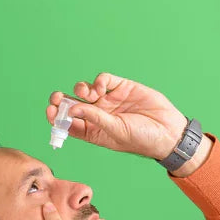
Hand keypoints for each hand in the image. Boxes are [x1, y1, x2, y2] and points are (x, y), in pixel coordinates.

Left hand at [46, 72, 188, 158]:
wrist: (168, 131)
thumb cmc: (142, 139)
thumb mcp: (115, 132)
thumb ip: (94, 119)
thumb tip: (71, 109)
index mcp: (93, 131)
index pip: (68, 123)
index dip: (56, 116)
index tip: (51, 111)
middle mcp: (98, 115)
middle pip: (72, 104)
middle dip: (62, 99)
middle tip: (58, 97)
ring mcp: (109, 100)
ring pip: (86, 90)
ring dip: (81, 89)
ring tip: (88, 94)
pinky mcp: (121, 87)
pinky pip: (104, 80)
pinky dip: (99, 81)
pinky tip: (102, 87)